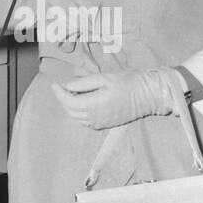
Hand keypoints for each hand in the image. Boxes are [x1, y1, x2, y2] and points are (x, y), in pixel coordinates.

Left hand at [51, 68, 180, 129]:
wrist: (148, 94)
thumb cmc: (128, 81)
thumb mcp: (104, 77)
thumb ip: (83, 83)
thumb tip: (67, 86)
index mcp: (94, 104)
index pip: (68, 101)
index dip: (59, 93)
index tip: (55, 84)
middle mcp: (96, 117)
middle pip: (71, 111)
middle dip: (63, 99)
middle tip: (62, 87)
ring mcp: (101, 123)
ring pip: (77, 118)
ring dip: (71, 107)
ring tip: (72, 94)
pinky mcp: (106, 125)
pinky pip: (86, 122)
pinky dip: (79, 114)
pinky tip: (83, 103)